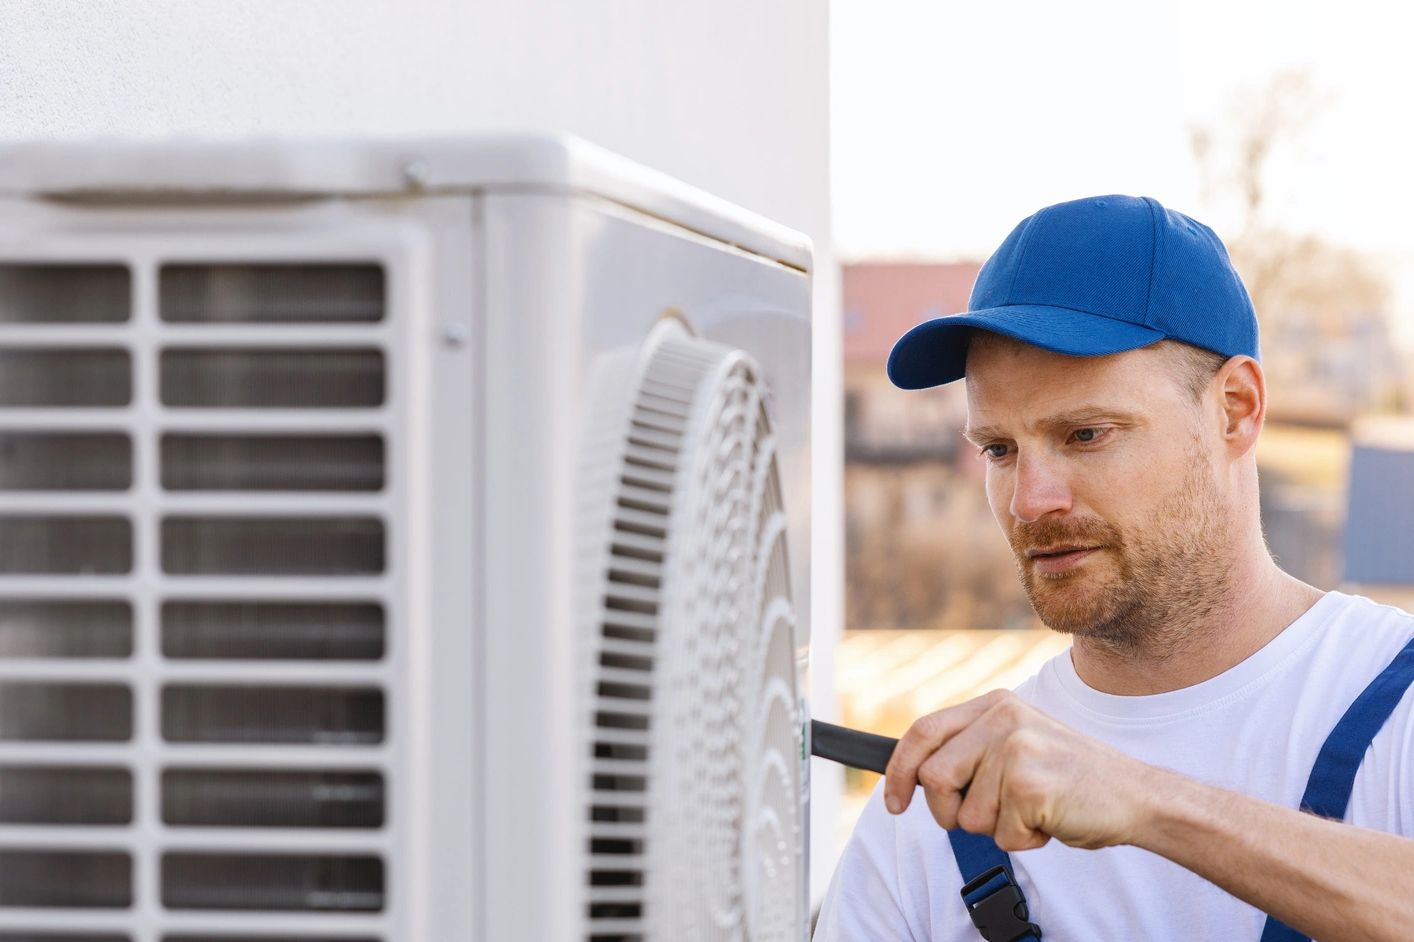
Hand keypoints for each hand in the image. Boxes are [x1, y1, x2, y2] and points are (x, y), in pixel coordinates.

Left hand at [883, 689, 1159, 851]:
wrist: (1136, 794)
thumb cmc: (1072, 779)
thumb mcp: (1018, 743)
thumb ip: (973, 748)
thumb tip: (915, 776)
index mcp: (995, 704)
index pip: (923, 731)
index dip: (899, 770)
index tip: (894, 803)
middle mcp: (1001, 718)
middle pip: (933, 778)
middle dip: (951, 812)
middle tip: (990, 816)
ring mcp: (1014, 749)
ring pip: (966, 815)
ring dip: (998, 829)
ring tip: (1033, 811)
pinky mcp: (1028, 784)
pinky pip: (1000, 835)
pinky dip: (1024, 841)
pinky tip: (1050, 821)